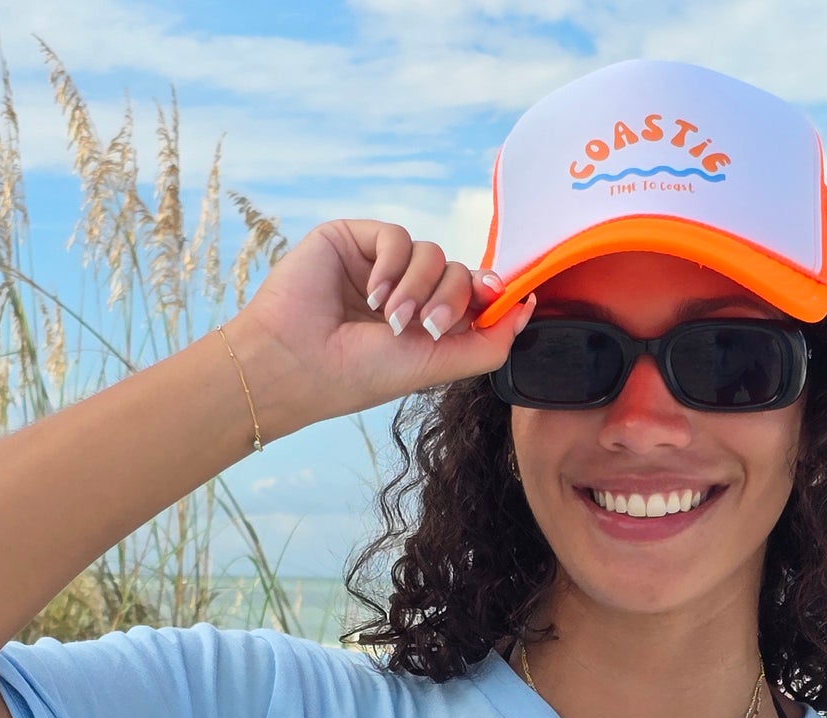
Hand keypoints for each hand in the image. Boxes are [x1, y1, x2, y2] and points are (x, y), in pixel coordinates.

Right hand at [230, 219, 535, 424]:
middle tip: (425, 327)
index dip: (490, 293)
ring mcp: (380, 266)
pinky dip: (393, 265)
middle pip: (459, 271)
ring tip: (390, 319)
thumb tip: (528, 307)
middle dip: (451, 298)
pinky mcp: (353, 240)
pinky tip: (372, 294)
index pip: (474, 295)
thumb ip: (489, 343)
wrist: (298, 363)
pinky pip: (397, 235)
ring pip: (432, 253)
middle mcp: (407, 292)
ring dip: (419, 287)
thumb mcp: (438, 365)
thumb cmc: (360, 374)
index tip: (497, 298)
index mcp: (426, 323)